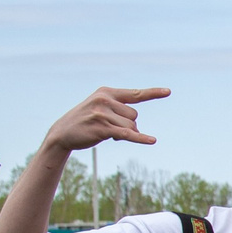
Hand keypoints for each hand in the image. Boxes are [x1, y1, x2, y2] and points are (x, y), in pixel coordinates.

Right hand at [44, 87, 166, 152]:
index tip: (168, 92)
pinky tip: (152, 141)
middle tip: (109, 127)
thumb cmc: (86, 121)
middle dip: (127, 124)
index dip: (153, 93)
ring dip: (123, 133)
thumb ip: (121, 114)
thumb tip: (137, 130)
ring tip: (105, 132)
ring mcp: (102, 113)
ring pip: (131, 126)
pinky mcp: (102, 128)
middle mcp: (105, 100)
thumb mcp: (102, 110)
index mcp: (106, 92)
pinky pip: (127, 134)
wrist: (63, 132)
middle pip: (135, 115)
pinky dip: (140, 138)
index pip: (135, 93)